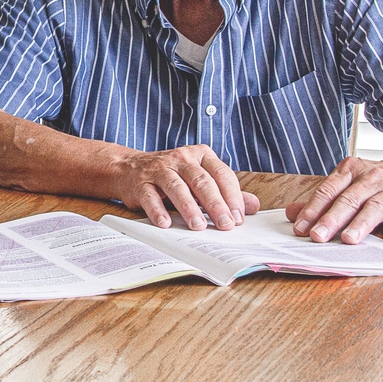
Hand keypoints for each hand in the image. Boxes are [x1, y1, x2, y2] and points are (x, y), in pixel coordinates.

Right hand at [115, 145, 259, 231]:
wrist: (129, 168)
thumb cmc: (172, 175)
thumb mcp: (200, 179)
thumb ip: (226, 192)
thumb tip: (253, 206)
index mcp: (200, 155)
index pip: (221, 174)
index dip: (232, 197)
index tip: (238, 218)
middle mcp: (181, 158)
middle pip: (201, 181)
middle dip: (215, 204)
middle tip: (225, 225)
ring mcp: (159, 169)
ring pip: (177, 187)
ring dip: (189, 208)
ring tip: (198, 226)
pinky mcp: (140, 182)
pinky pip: (150, 196)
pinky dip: (158, 210)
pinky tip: (166, 223)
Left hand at [285, 155, 382, 244]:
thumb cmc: (378, 180)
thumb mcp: (349, 182)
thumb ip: (322, 199)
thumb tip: (292, 213)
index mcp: (351, 171)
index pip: (328, 190)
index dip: (313, 209)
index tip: (300, 227)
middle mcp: (372, 179)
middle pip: (348, 200)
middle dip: (331, 219)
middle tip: (318, 236)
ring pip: (375, 207)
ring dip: (361, 224)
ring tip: (348, 240)